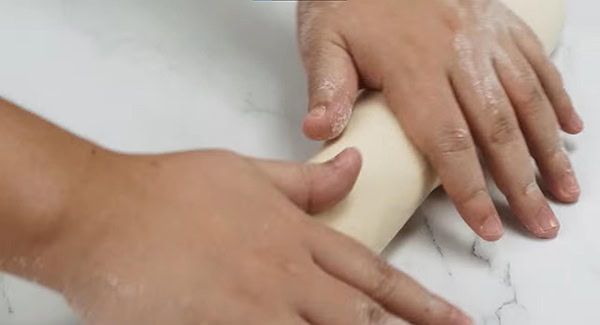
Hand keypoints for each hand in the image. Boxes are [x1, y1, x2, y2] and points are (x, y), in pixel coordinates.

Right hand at [26, 148, 469, 324]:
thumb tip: (353, 164)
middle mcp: (287, 276)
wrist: (106, 213)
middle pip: (361, 316)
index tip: (453, 318)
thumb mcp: (246, 172)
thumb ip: (306, 181)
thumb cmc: (172, 189)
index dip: (419, 301)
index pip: (373, 274)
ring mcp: (255, 309)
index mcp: (296, 236)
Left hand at [298, 0, 583, 239]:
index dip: (470, 190)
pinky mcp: (497, 20)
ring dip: (550, 149)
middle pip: (498, 130)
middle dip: (522, 184)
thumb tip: (320, 134)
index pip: (448, 142)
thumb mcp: (323, 41)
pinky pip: (536, 60)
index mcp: (413, 68)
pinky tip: (570, 127)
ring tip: (566, 189)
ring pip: (527, 99)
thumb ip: (326, 88)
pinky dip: (557, 96)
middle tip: (541, 224)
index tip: (488, 227)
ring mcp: (483, 36)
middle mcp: (458, 55)